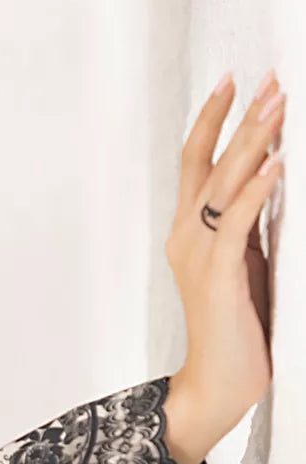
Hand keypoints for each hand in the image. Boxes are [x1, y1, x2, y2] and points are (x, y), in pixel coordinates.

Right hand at [163, 70, 284, 463]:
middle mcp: (186, 234)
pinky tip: (278, 164)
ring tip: (277, 107)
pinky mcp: (217, 275)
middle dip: (239, 118)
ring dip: (253, 142)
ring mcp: (198, 253)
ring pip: (222, 183)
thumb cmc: (237, 328)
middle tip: (269, 80)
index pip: (197, 162)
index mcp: (190, 230)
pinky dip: (257, 189)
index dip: (214, 120)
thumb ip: (251, 224)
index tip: (235, 81)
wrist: (218, 383)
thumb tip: (273, 179)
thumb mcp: (246, 263)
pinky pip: (237, 222)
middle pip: (206, 161)